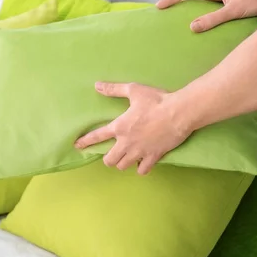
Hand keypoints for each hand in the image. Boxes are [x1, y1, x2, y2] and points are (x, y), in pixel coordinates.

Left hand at [74, 82, 192, 174]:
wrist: (179, 112)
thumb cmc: (156, 100)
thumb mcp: (133, 90)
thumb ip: (114, 89)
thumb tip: (97, 85)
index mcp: (119, 127)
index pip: (97, 136)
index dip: (85, 142)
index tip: (78, 145)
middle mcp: (126, 142)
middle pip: (109, 160)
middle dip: (108, 158)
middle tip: (113, 154)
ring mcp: (140, 152)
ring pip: (123, 166)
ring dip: (123, 163)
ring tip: (127, 157)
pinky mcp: (153, 157)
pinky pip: (142, 170)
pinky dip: (141, 168)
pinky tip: (142, 163)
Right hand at [156, 0, 256, 31]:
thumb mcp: (234, 10)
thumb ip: (213, 19)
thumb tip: (192, 27)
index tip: (159, 7)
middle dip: (178, 5)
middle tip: (165, 17)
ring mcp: (227, 0)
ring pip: (203, 6)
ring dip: (191, 14)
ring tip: (181, 28)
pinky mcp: (234, 8)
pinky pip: (213, 14)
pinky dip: (205, 21)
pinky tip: (206, 34)